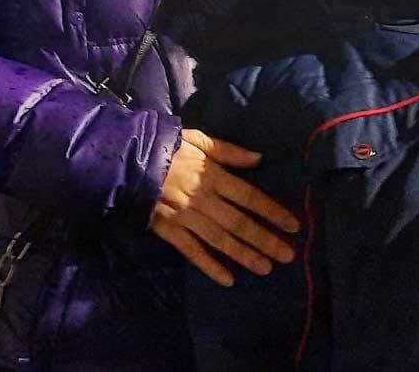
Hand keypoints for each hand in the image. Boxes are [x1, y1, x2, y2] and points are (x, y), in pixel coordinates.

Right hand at [149, 129, 299, 286]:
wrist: (125, 158)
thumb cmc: (165, 147)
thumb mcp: (197, 139)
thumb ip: (228, 151)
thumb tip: (258, 158)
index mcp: (211, 175)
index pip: (249, 196)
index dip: (272, 211)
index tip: (292, 226)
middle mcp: (202, 198)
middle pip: (238, 222)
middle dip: (264, 239)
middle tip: (288, 256)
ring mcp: (184, 216)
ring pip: (219, 239)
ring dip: (243, 255)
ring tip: (265, 268)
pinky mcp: (168, 229)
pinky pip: (190, 250)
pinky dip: (208, 265)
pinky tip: (226, 279)